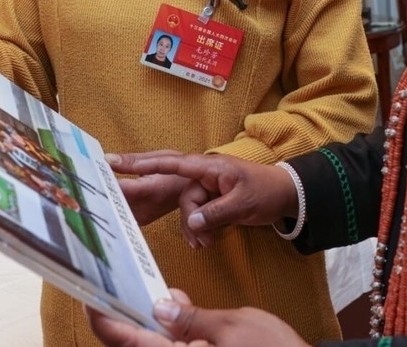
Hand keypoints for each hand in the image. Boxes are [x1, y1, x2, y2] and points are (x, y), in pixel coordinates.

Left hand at [86, 289, 307, 346]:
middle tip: (126, 287)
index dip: (104, 320)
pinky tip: (180, 313)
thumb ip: (193, 318)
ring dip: (151, 327)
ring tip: (161, 297)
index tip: (91, 298)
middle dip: (129, 319)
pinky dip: (171, 335)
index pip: (126, 342)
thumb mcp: (233, 325)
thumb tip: (162, 306)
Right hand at [107, 152, 297, 247]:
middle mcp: (203, 174)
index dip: (147, 165)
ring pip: (186, 207)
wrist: (285, 195)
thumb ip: (216, 212)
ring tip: (205, 244)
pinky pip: (195, 214)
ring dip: (193, 227)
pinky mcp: (210, 200)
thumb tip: (192, 223)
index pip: (174, 163)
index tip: (121, 164)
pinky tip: (205, 242)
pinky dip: (198, 229)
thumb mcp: (243, 203)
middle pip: (173, 183)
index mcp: (210, 167)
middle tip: (134, 193)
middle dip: (161, 196)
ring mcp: (206, 187)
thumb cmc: (266, 191)